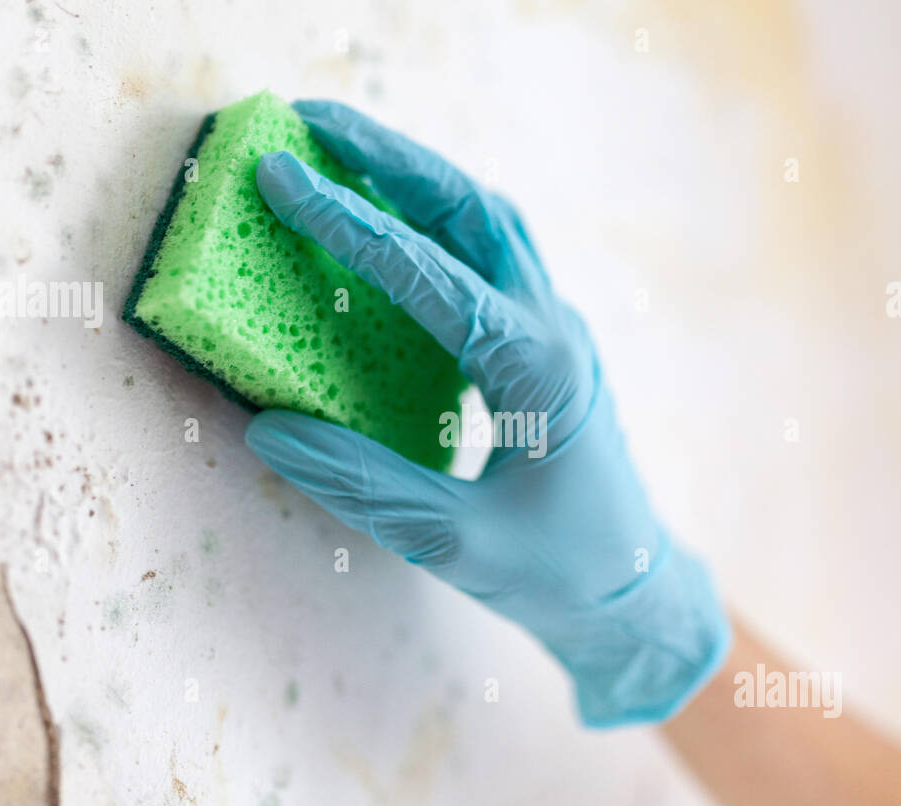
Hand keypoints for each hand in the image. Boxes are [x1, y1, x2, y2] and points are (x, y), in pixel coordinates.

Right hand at [246, 100, 730, 726]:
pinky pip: (491, 262)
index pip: (434, 276)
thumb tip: (268, 428)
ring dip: (419, 179)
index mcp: (540, 372)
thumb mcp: (455, 542)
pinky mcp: (545, 346)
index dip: (352, 225)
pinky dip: (437, 226)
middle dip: (394, 159)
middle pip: (477, 210)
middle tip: (312, 122)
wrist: (632, 588)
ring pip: (491, 225)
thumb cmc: (558, 573)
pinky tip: (391, 228)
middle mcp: (554, 331)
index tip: (282, 177)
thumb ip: (364, 484)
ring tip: (344, 150)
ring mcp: (557, 332)